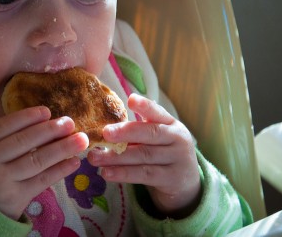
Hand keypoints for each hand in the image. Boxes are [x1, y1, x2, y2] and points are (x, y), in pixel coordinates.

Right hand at [0, 106, 88, 219]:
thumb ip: (1, 139)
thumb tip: (40, 122)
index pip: (3, 127)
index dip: (26, 117)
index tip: (46, 111)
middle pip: (23, 142)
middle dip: (49, 130)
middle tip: (69, 122)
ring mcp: (2, 181)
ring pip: (36, 160)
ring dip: (62, 148)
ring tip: (81, 140)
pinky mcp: (15, 199)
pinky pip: (42, 181)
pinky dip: (60, 170)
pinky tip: (74, 162)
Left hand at [87, 94, 200, 216]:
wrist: (187, 181)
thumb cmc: (162, 153)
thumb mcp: (156, 139)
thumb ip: (137, 132)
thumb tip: (103, 131)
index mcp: (170, 123)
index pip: (158, 112)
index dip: (145, 106)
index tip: (130, 100)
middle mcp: (177, 139)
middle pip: (150, 133)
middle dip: (125, 132)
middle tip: (104, 132)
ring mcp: (177, 159)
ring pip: (143, 156)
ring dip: (116, 157)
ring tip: (94, 158)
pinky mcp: (171, 179)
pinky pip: (144, 175)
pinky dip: (123, 174)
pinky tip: (106, 173)